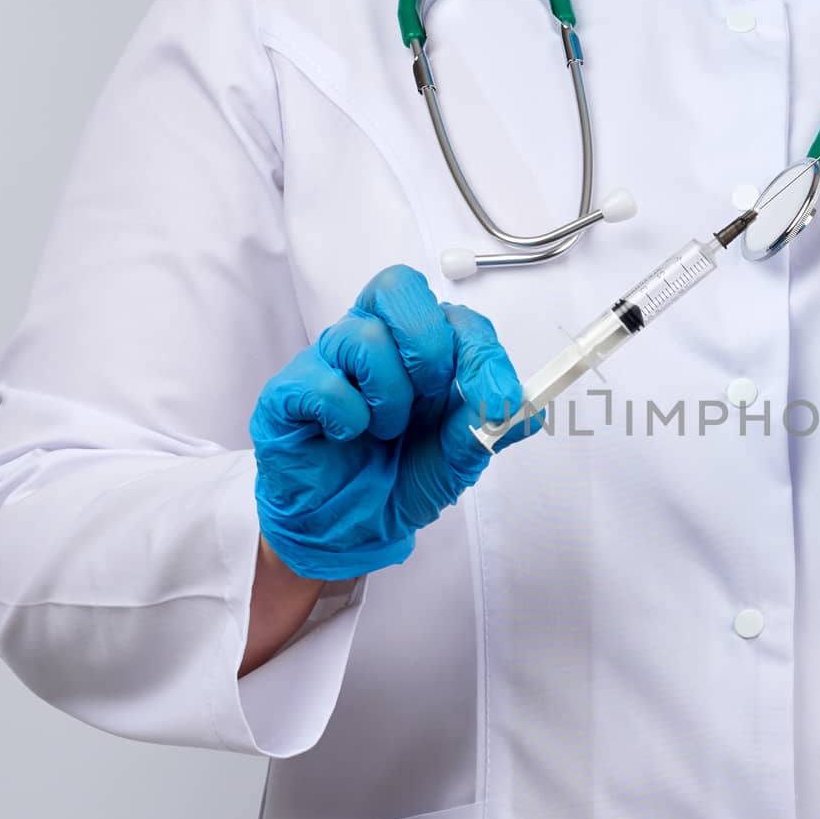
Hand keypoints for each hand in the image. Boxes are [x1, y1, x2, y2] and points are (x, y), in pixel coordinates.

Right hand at [250, 265, 531, 580]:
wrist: (349, 531)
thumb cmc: (398, 478)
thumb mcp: (458, 458)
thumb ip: (488, 427)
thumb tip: (530, 409)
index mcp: (416, 349)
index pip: (453, 315)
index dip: (482, 349)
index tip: (501, 397)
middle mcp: (371, 341)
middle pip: (397, 286)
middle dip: (430, 345)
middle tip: (432, 395)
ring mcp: (326, 361)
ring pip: (363, 337)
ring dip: (391, 397)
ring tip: (386, 431)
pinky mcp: (289, 393)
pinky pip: (323, 383)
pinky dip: (348, 418)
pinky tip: (346, 437)